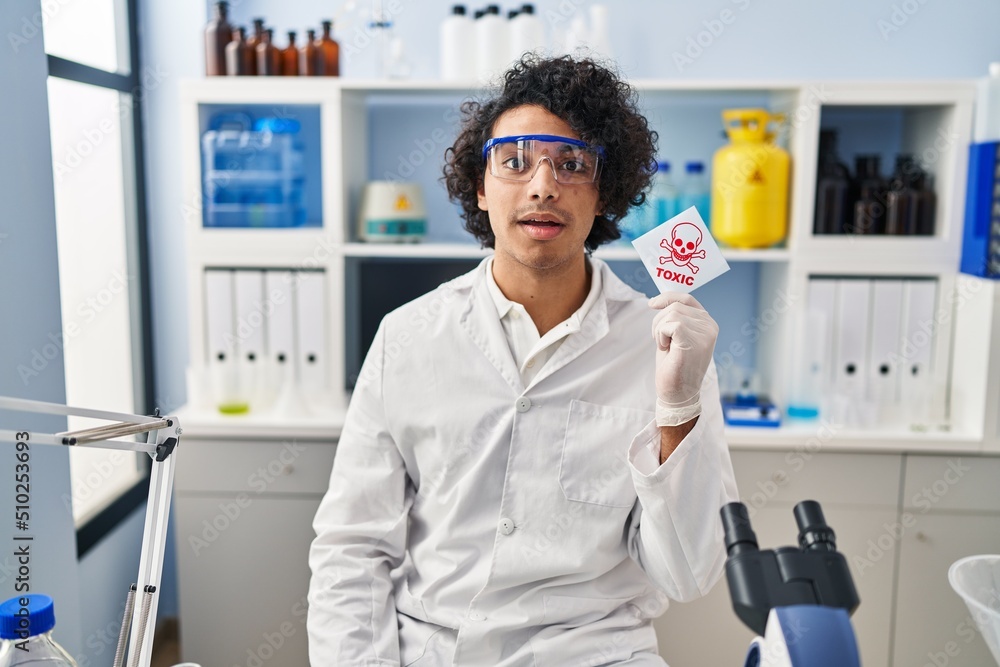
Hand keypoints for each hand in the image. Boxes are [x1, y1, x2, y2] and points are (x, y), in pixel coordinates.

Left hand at [649, 292, 718, 425]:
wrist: (678, 394)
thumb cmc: (675, 367)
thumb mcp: (676, 337)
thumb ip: (675, 319)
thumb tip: (660, 301)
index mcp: (708, 324)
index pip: (687, 299)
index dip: (668, 297)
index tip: (652, 303)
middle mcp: (710, 326)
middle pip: (675, 306)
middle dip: (659, 321)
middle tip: (661, 342)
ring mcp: (704, 333)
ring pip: (671, 313)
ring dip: (659, 330)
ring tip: (666, 347)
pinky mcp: (693, 340)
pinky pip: (669, 324)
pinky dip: (661, 335)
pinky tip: (666, 349)